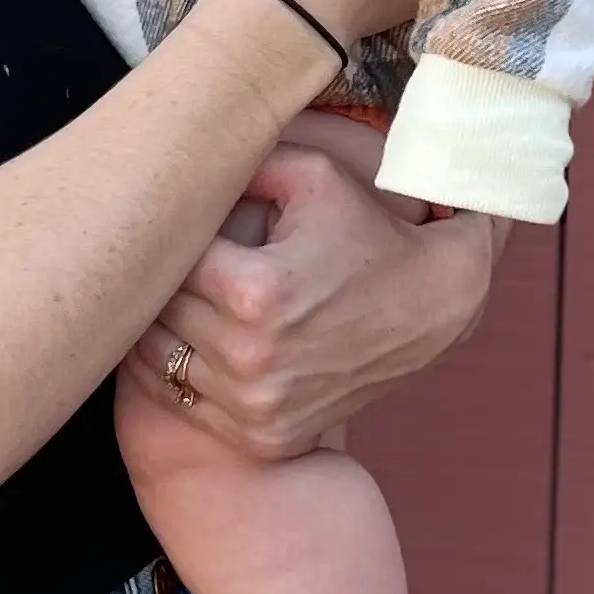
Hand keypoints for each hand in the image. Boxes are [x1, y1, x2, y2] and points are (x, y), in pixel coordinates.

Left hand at [122, 140, 503, 457]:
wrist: (435, 311)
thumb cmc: (369, 235)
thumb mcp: (314, 177)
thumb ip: (243, 161)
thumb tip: (184, 157)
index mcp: (257, 291)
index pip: (169, 259)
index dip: (177, 238)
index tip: (192, 228)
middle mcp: (251, 357)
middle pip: (159, 309)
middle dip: (167, 280)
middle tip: (183, 258)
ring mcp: (256, 406)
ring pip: (157, 358)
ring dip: (167, 326)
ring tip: (192, 297)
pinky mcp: (263, 436)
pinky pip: (182, 404)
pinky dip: (182, 374)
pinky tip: (203, 343)